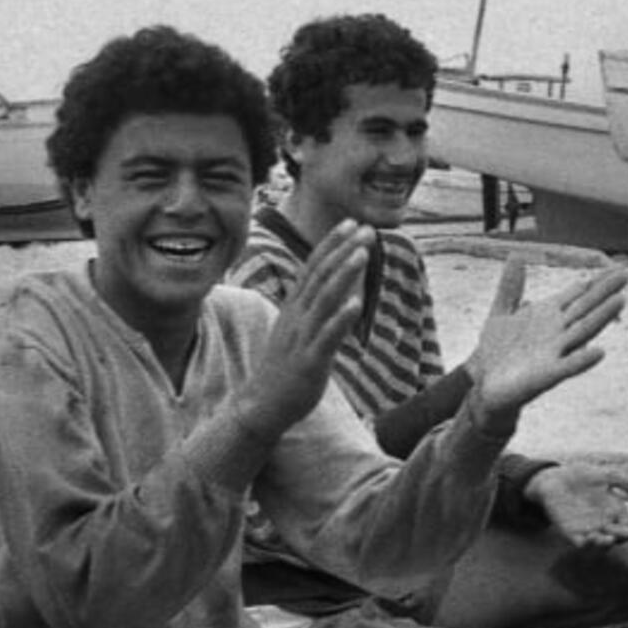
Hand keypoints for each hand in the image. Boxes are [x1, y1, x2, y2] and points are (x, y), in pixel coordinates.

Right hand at [242, 222, 373, 436]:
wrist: (262, 405)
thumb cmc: (285, 366)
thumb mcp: (300, 329)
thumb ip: (317, 308)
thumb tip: (340, 289)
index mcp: (295, 308)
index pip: (313, 267)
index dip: (332, 243)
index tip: (352, 223)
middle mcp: (296, 317)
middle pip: (320, 276)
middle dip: (343, 250)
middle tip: (365, 229)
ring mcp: (301, 338)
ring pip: (324, 300)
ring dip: (344, 275)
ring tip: (363, 254)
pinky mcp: (308, 362)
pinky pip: (326, 338)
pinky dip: (341, 319)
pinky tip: (357, 304)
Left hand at [467, 260, 627, 428]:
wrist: (485, 385)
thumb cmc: (497, 352)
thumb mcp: (501, 313)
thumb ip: (510, 287)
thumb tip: (517, 254)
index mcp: (548, 315)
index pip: (578, 294)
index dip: (596, 281)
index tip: (616, 267)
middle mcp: (558, 332)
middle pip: (586, 308)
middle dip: (605, 292)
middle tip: (626, 274)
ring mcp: (555, 354)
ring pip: (583, 332)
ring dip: (602, 317)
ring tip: (621, 300)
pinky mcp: (547, 376)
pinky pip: (568, 367)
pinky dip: (582, 360)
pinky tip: (599, 352)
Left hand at [524, 465, 627, 548]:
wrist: (556, 478)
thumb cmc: (582, 476)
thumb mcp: (607, 476)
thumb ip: (627, 483)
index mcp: (614, 511)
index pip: (627, 526)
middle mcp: (603, 523)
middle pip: (616, 537)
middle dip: (622, 537)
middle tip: (627, 535)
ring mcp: (587, 529)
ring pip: (600, 543)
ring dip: (604, 544)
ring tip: (607, 539)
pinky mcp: (571, 532)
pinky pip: (580, 543)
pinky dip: (585, 543)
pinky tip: (590, 537)